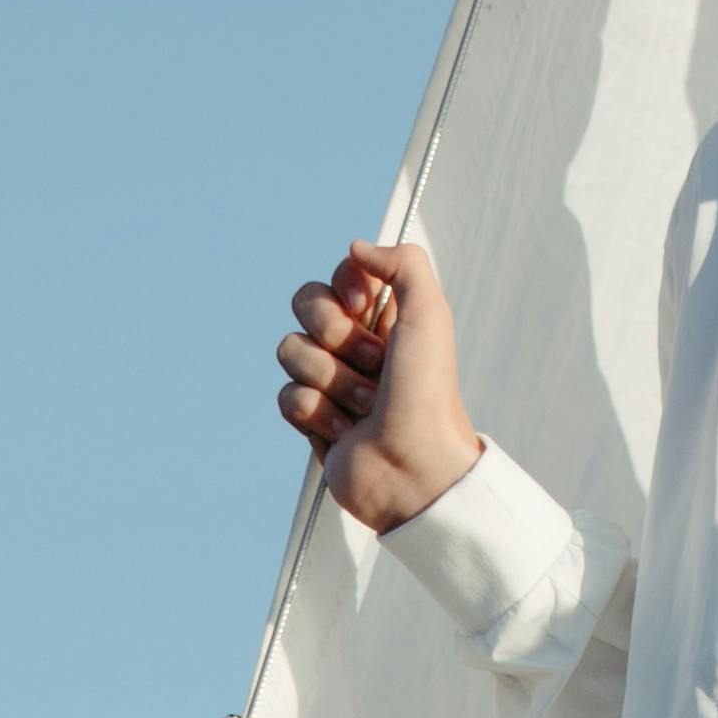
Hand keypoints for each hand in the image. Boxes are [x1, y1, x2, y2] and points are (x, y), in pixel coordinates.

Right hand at [273, 238, 482, 534]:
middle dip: (334, 333)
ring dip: (331, 379)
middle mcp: (356, 344)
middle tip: (373, 363)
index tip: (362, 304)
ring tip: (366, 406)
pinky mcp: (312, 418)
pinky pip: (286, 395)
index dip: (345, 286)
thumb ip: (403, 264)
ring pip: (291, 350)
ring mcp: (331, 381)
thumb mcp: (430, 315)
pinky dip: (316, 412)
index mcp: (385, 316)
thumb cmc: (429, 396)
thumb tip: (355, 248)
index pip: (340, 275)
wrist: (415, 469)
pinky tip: (345, 430)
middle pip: (306, 304)